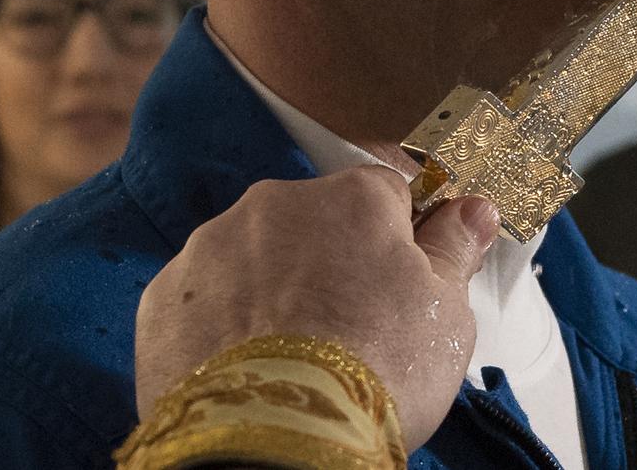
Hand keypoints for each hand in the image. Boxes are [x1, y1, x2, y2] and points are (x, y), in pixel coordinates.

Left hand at [133, 166, 498, 450]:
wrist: (274, 443)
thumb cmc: (371, 371)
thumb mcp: (446, 311)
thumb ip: (456, 247)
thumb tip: (472, 211)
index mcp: (353, 197)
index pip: (390, 193)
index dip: (403, 237)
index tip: (408, 276)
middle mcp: (278, 205)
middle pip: (319, 221)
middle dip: (335, 261)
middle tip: (355, 327)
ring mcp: (214, 247)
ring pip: (258, 255)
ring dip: (276, 288)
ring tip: (298, 355)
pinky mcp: (164, 298)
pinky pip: (207, 296)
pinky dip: (225, 323)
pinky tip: (250, 366)